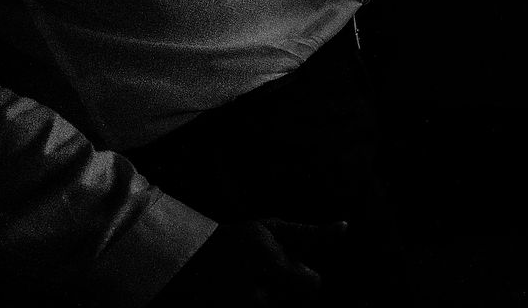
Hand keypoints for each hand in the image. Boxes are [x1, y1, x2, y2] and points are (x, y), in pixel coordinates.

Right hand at [152, 217, 347, 306]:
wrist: (180, 260)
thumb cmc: (233, 240)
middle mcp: (254, 293)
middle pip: (297, 304)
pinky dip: (256, 306)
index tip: (295, 272)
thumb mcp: (269, 228)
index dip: (307, 279)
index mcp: (269, 263)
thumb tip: (346, 227)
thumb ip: (309, 233)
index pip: (313, 285)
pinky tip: (242, 296)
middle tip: (267, 277)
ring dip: (271, 302)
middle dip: (289, 292)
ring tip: (249, 285)